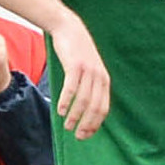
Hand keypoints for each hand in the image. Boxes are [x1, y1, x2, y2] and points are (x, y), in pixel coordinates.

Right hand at [47, 13, 111, 137]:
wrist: (69, 29)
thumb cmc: (77, 54)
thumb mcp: (89, 71)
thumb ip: (90, 88)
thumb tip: (85, 110)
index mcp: (104, 81)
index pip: (103, 109)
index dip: (95, 125)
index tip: (85, 135)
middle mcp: (99, 77)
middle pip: (95, 107)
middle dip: (86, 124)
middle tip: (77, 136)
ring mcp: (88, 71)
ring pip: (83, 100)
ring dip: (75, 116)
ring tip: (67, 126)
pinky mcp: (75, 65)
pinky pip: (71, 88)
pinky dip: (66, 102)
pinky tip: (60, 111)